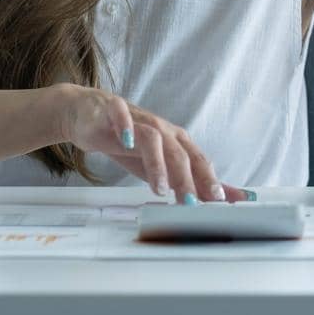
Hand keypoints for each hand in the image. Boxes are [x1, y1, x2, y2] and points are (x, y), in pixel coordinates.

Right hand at [53, 83, 250, 202]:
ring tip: (159, 188)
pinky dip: (126, 128)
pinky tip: (127, 142)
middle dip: (187, 178)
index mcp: (176, 141)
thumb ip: (190, 181)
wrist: (90, 114)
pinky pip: (121, 117)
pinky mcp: (113, 111)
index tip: (219, 202)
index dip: (209, 179)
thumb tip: (223, 198)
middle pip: (179, 153)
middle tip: (191, 203)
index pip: (197, 161)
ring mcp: (138, 119)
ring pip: (154, 138)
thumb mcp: (159, 166)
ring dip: (158, 163)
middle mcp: (161, 129)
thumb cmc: (129, 142)